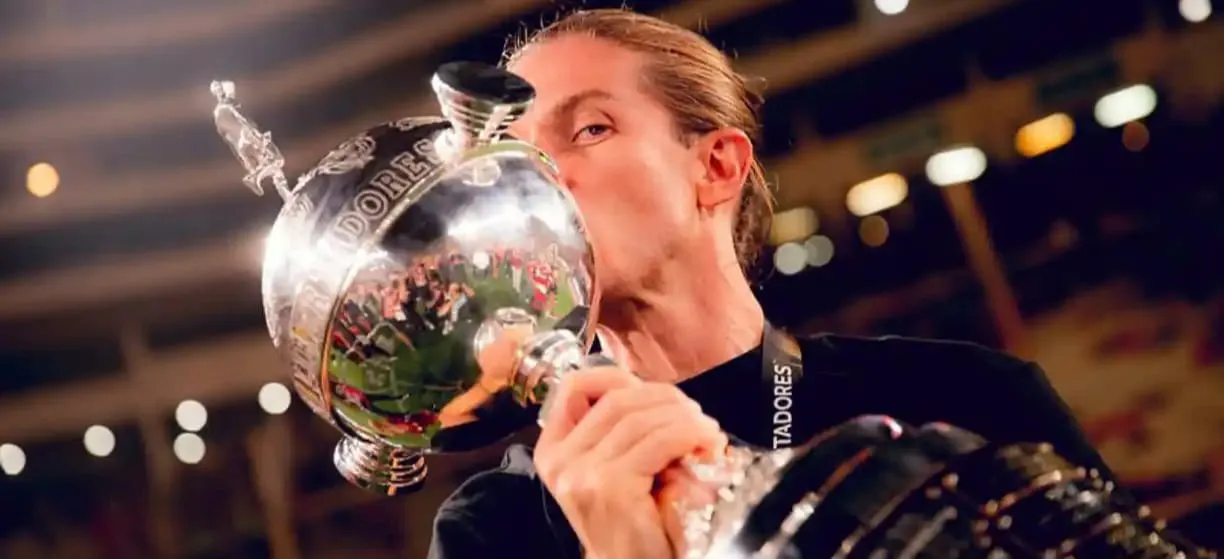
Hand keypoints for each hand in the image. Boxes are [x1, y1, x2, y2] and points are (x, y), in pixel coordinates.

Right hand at [534, 364, 726, 558]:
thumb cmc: (631, 526)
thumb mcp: (613, 471)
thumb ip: (620, 433)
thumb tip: (663, 395)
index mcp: (553, 451)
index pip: (574, 387)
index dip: (617, 377)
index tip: (655, 392)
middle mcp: (561, 460)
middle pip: (618, 400)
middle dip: (666, 399)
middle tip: (698, 416)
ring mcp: (583, 472)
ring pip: (641, 418)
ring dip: (686, 418)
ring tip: (709, 433)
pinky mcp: (611, 486)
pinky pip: (660, 441)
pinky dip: (690, 435)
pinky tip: (707, 445)